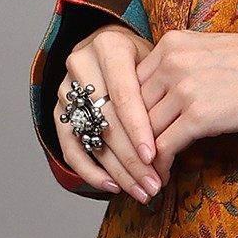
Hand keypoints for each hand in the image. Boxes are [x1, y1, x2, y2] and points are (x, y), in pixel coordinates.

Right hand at [56, 25, 159, 198]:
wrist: (114, 48)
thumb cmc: (145, 58)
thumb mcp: (158, 62)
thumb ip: (162, 91)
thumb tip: (179, 138)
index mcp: (109, 46)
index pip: (123, 96)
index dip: (138, 129)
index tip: (154, 157)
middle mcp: (81, 65)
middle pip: (106, 121)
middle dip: (131, 158)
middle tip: (154, 184)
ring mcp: (66, 89)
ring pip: (90, 138)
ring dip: (117, 171)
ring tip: (142, 191)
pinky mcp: (58, 111)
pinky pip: (69, 148)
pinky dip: (90, 171)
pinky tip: (113, 186)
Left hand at [135, 30, 237, 176]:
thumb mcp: (208, 50)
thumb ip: (180, 66)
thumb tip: (162, 99)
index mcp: (171, 44)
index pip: (134, 83)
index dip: (131, 114)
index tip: (133, 134)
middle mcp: (171, 62)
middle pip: (135, 109)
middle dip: (134, 138)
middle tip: (133, 160)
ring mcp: (183, 88)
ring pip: (146, 131)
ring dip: (144, 158)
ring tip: (147, 174)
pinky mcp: (198, 115)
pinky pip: (165, 147)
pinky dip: (160, 166)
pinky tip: (163, 177)